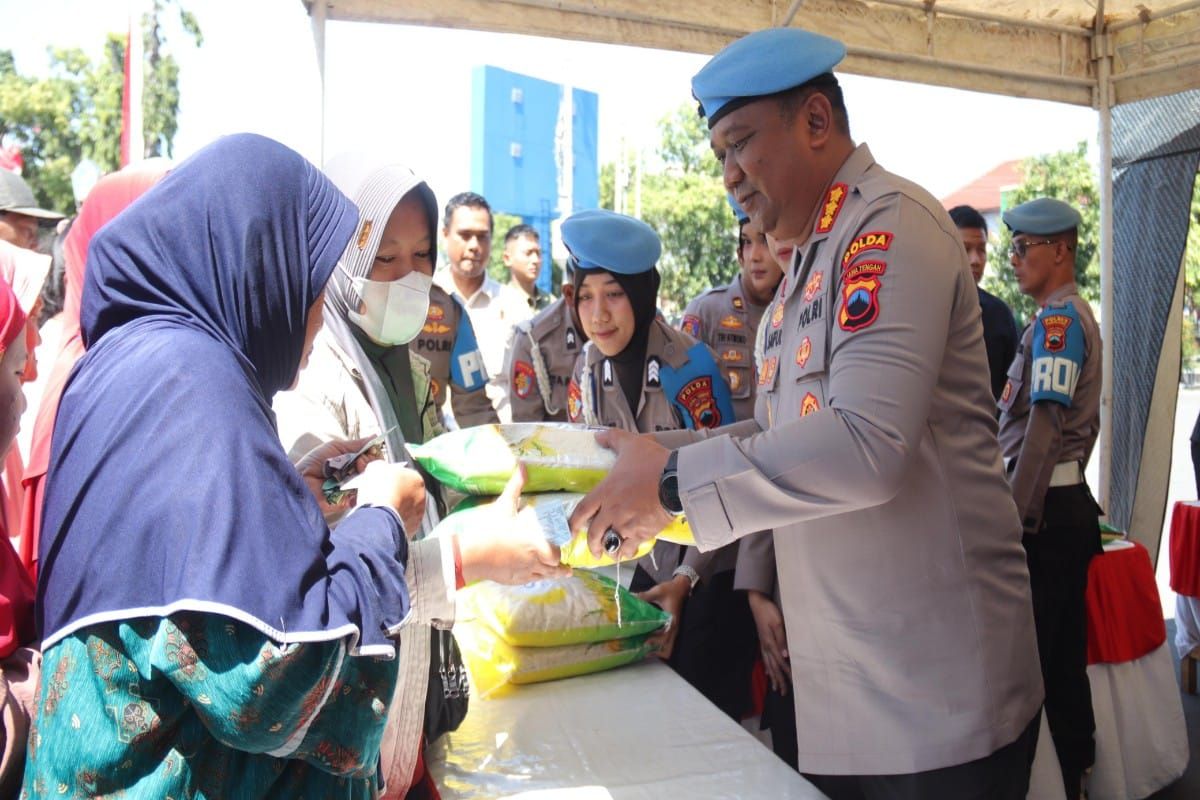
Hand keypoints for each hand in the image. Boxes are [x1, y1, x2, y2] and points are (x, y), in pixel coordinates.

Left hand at [294, 436, 381, 516]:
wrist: (301, 481)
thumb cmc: (314, 463)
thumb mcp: (335, 447)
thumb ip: (356, 445)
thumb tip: (375, 436)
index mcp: (352, 460)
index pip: (373, 456)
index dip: (373, 454)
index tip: (368, 453)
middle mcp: (355, 474)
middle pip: (375, 468)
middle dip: (369, 464)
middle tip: (359, 465)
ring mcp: (354, 487)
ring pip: (372, 481)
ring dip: (365, 477)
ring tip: (353, 476)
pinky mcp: (350, 500)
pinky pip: (364, 495)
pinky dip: (362, 490)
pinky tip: (354, 486)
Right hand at [353, 461, 426, 538]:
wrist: (379, 515)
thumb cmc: (380, 489)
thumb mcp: (376, 468)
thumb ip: (381, 467)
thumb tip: (380, 468)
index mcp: (417, 479)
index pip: (404, 476)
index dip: (391, 479)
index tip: (381, 482)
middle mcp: (422, 497)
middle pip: (405, 493)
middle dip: (393, 494)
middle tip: (378, 495)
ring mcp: (418, 514)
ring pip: (404, 509)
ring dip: (393, 508)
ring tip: (378, 509)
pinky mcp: (411, 528)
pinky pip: (400, 522)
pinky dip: (392, 521)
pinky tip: (381, 519)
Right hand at [457, 465, 571, 584]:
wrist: (471, 554)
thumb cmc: (490, 529)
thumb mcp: (504, 506)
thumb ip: (516, 486)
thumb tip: (522, 465)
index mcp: (536, 544)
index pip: (556, 554)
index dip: (559, 553)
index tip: (561, 548)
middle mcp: (533, 561)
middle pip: (554, 569)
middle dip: (559, 565)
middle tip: (565, 563)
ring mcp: (523, 573)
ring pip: (544, 577)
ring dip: (551, 574)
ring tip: (561, 573)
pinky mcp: (513, 580)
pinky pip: (530, 581)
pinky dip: (536, 578)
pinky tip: (535, 575)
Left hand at [567, 428, 672, 558]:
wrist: (677, 479)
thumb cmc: (652, 462)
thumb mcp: (631, 444)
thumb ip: (613, 439)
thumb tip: (597, 435)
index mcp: (605, 492)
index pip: (581, 511)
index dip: (573, 523)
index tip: (571, 531)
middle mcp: (611, 511)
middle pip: (594, 533)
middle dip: (592, 544)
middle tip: (593, 549)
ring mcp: (626, 524)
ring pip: (611, 544)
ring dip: (609, 549)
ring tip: (610, 552)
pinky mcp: (642, 533)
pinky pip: (629, 548)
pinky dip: (626, 552)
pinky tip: (627, 552)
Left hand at [637, 575, 689, 660]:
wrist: (681, 587)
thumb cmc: (671, 590)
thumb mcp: (658, 591)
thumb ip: (645, 596)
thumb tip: (631, 598)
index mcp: (672, 620)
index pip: (666, 636)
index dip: (656, 641)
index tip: (645, 642)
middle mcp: (673, 628)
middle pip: (668, 648)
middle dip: (656, 652)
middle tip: (642, 649)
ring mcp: (673, 629)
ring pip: (667, 647)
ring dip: (657, 650)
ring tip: (642, 647)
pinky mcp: (671, 628)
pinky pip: (665, 641)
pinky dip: (658, 644)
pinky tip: (646, 640)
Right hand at [748, 590, 790, 694]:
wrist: (757, 603)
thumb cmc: (769, 611)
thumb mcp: (778, 623)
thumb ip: (782, 639)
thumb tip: (786, 655)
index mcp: (771, 643)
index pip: (781, 661)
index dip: (787, 672)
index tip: (793, 683)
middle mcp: (766, 646)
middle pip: (774, 667)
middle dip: (779, 680)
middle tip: (784, 692)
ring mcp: (763, 644)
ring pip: (768, 665)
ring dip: (773, 677)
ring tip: (777, 688)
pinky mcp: (762, 641)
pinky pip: (765, 659)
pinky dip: (767, 668)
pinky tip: (769, 673)